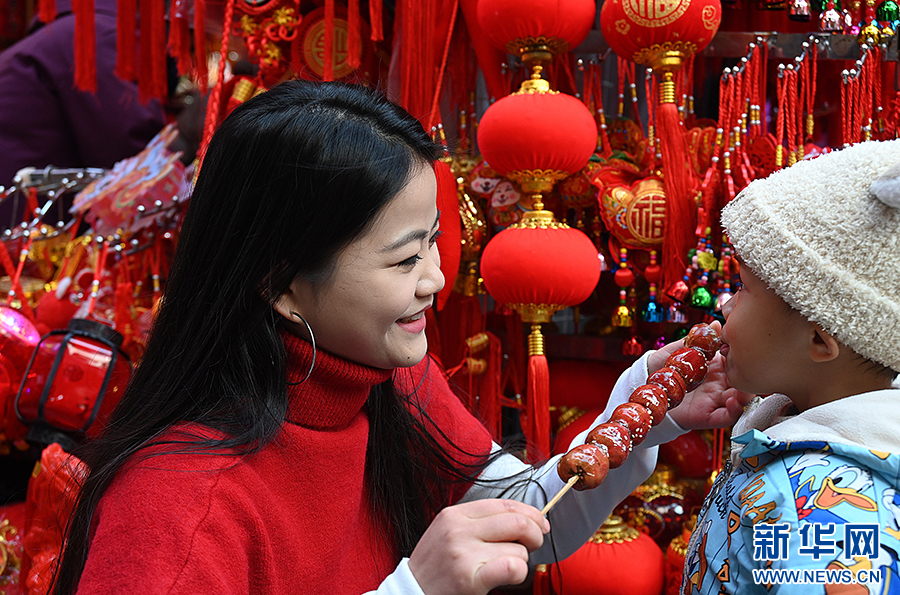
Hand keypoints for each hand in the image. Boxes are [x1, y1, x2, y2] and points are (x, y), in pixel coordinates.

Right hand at [408, 499, 549, 594]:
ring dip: (520, 562)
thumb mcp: (448, 533)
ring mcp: (463, 553)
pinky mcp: (470, 578)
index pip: (504, 504)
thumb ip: (478, 522)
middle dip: (535, 534)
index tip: (540, 523)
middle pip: (516, 521)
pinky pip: (512, 567)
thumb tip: (522, 517)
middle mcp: (458, 530)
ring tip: (504, 569)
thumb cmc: (435, 568)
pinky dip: (519, 574)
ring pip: (518, 549)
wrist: (411, 593)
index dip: (530, 512)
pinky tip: (508, 577)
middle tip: (533, 545)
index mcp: (454, 515)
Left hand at [665, 322, 753, 429]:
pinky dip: (734, 411)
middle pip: (745, 381)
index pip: (739, 361)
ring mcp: (716, 399)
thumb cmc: (664, 367)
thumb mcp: (680, 349)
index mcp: (717, 365)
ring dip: (746, 396)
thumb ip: (698, 339)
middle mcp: (720, 383)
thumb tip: (717, 323)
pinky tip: (732, 402)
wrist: (647, 387)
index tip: (744, 349)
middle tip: (751, 371)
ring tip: (744, 390)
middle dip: (752, 377)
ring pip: (740, 400)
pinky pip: (726, 416)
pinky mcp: (708, 415)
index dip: (744, 356)